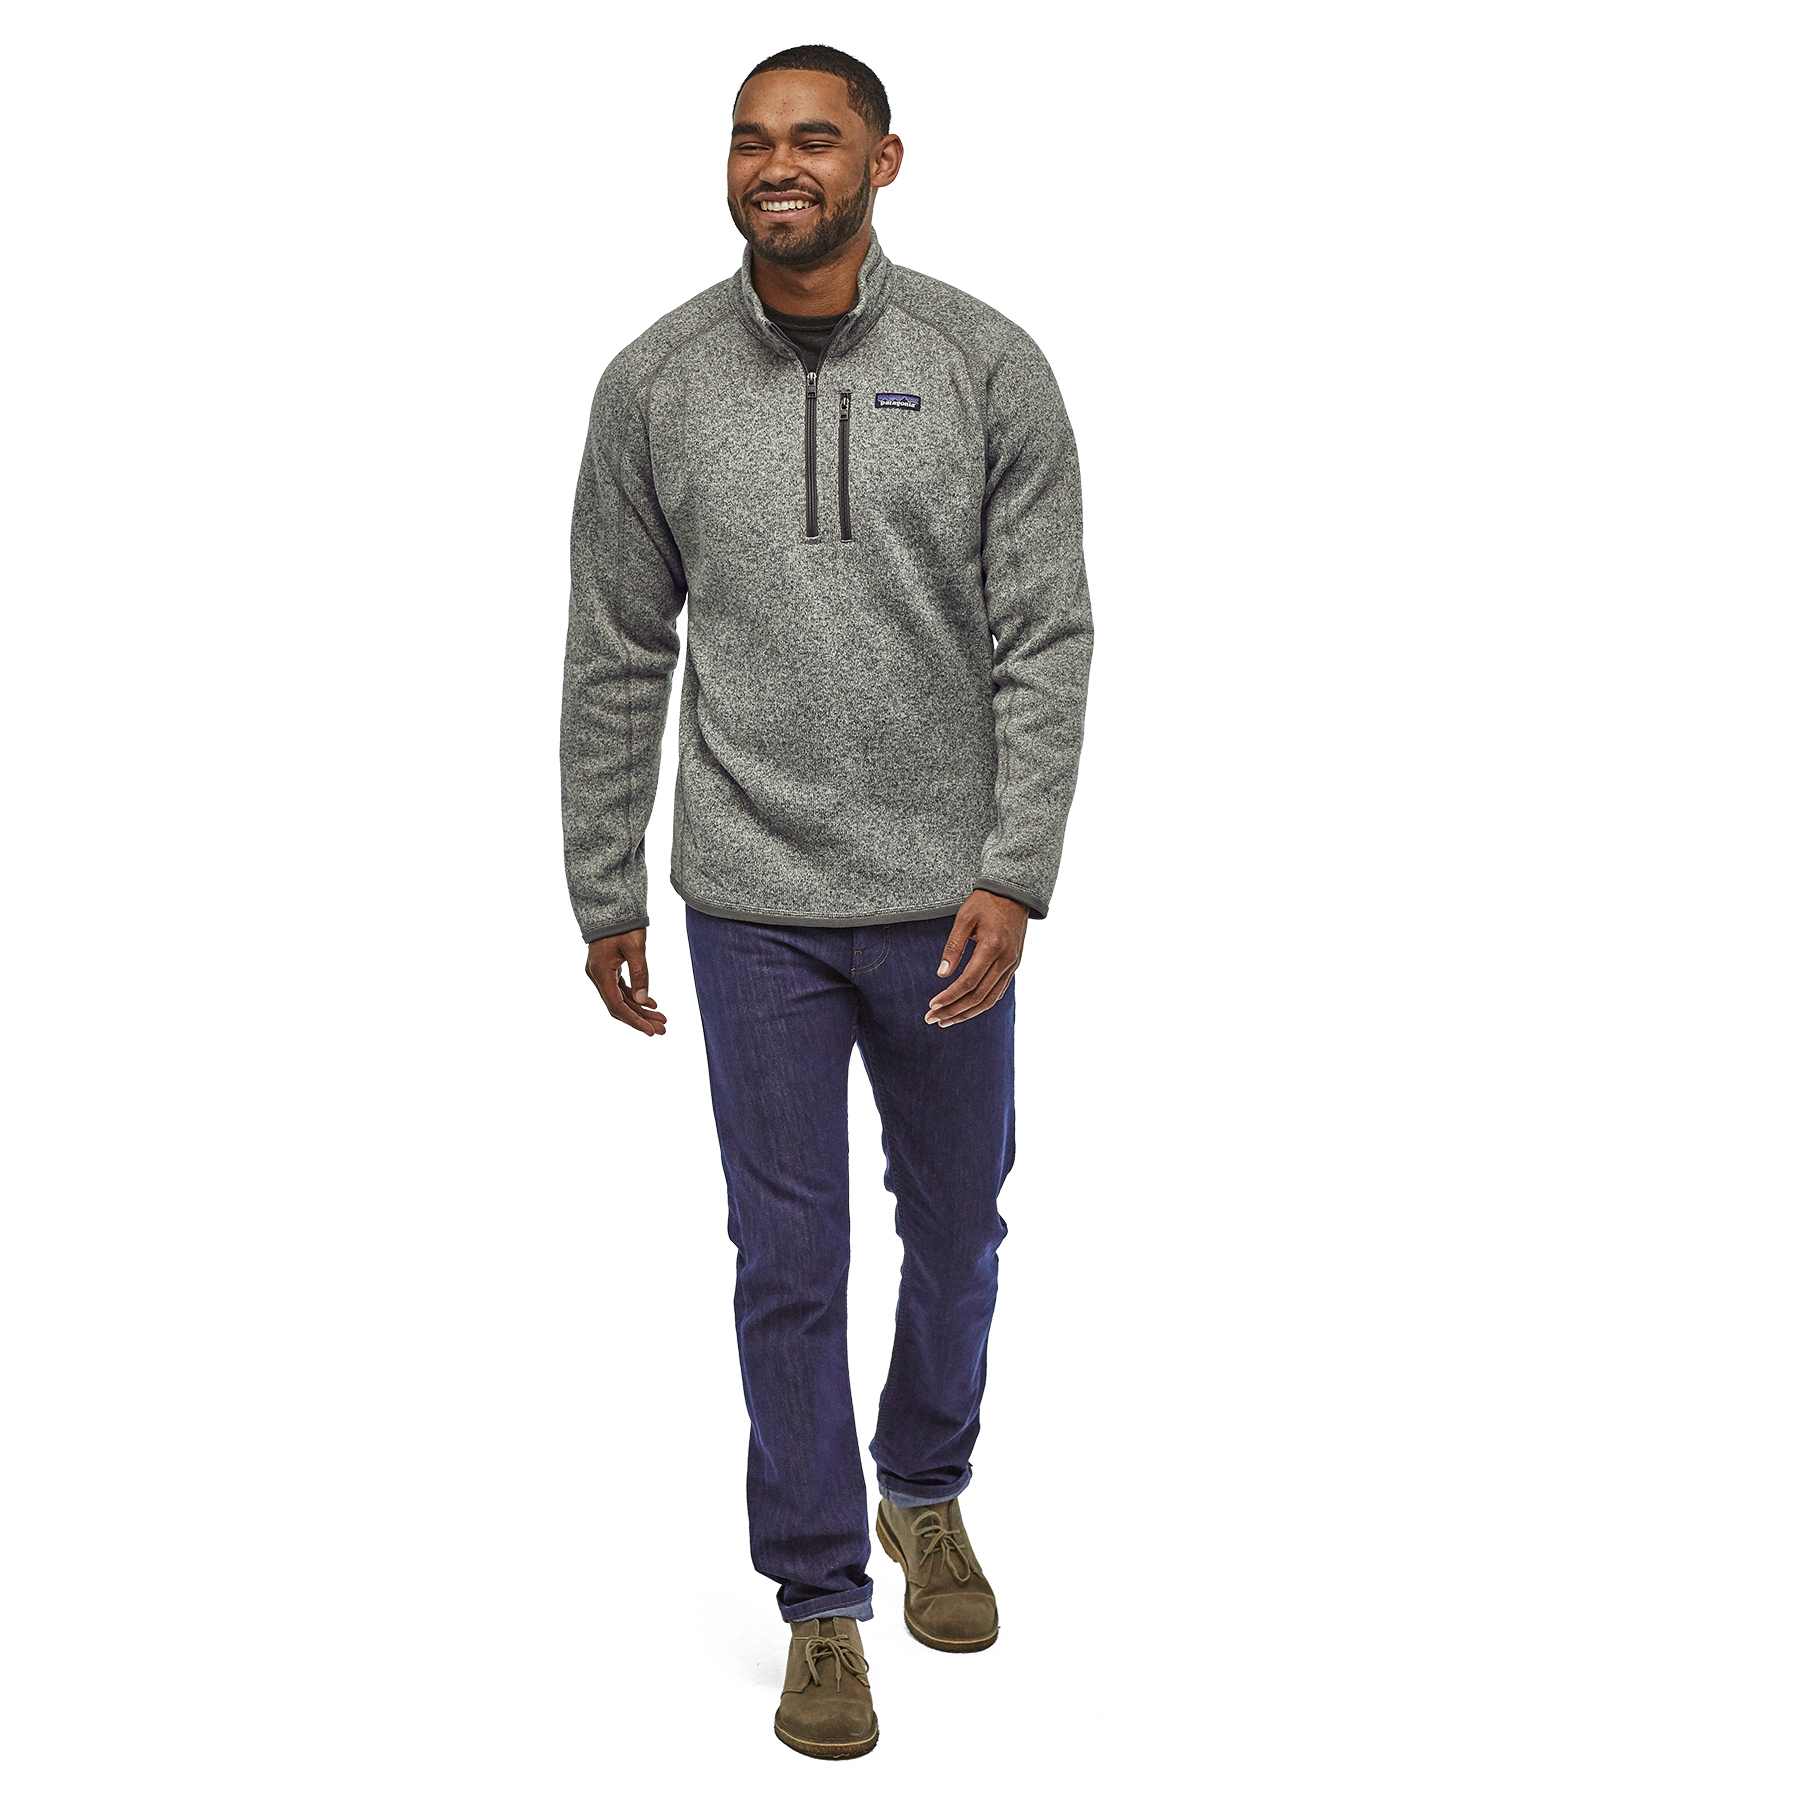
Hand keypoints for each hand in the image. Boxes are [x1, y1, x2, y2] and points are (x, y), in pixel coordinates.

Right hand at [585, 928, 666, 1035]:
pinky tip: (651, 1003)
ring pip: (621, 999)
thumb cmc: (623, 924)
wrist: (611, 906)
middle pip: (619, 1006)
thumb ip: (640, 974)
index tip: (650, 1031)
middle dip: (641, 1019)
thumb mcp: (635, 948)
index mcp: (600, 973)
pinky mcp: (607, 969)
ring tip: (661, 1019)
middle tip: (662, 1030)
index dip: (634, 1020)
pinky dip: (635, 997)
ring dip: (639, 1010)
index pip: (617, 1005)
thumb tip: (641, 1000)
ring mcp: (601, 973)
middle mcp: (597, 976)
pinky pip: (620, 989)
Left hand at [926, 890, 1027, 1026]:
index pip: (968, 982)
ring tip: (947, 1020)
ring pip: (990, 999)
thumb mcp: (964, 918)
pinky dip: (982, 1004)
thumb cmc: (985, 902)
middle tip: (933, 1019)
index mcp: (992, 947)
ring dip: (968, 1013)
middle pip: (979, 996)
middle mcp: (1005, 960)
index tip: (932, 1005)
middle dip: (954, 1011)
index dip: (949, 997)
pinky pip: (999, 991)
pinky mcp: (1014, 966)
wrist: (1013, 894)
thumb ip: (953, 947)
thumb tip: (942, 974)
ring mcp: (1012, 965)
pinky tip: (967, 1009)